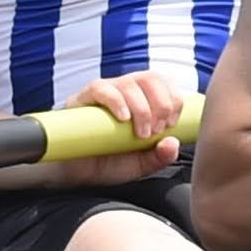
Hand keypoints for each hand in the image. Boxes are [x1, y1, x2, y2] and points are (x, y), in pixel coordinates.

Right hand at [43, 68, 190, 186]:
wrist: (76, 172)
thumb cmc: (108, 162)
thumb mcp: (140, 164)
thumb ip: (159, 156)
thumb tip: (173, 143)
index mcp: (142, 98)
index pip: (164, 81)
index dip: (173, 99)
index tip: (170, 124)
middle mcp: (125, 90)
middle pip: (151, 78)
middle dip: (162, 105)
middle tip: (155, 131)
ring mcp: (104, 92)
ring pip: (129, 83)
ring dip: (142, 108)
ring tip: (140, 133)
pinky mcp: (82, 99)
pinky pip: (100, 89)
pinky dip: (116, 101)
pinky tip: (122, 119)